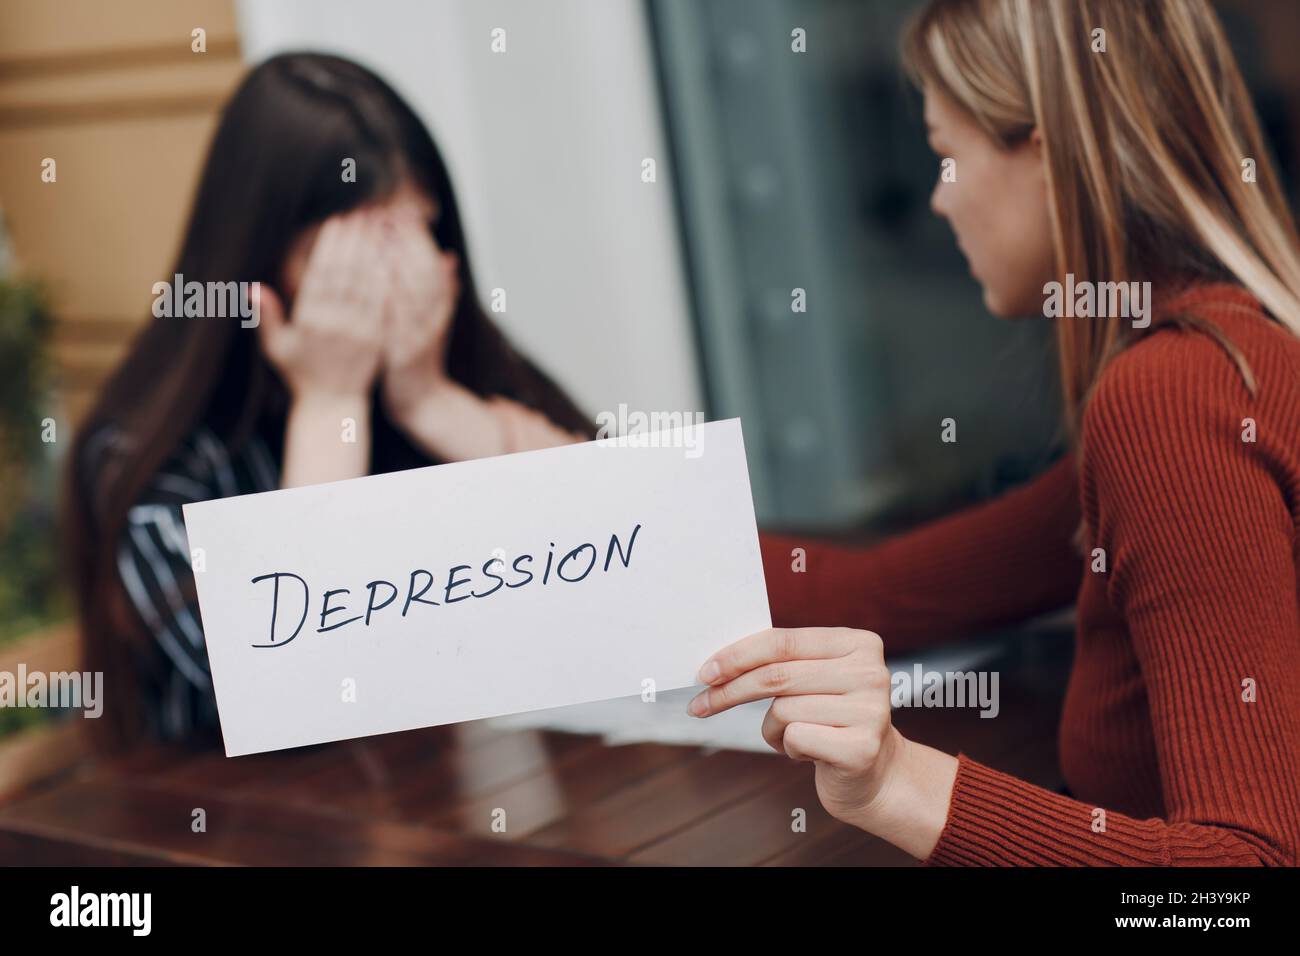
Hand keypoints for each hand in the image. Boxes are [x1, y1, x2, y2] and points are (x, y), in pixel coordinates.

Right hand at [256, 211, 387, 400]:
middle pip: (348, 273)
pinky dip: (389, 279)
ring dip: (374, 252)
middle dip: (355, 240)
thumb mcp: (276, 348)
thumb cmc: (300, 374)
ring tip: (378, 226)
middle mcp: (336, 324)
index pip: (321, 274)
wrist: (333, 405)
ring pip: (369, 284)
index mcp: (310, 322)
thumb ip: (265, 317)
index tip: (336, 221)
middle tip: (361, 212)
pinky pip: (385, 304)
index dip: (330, 246)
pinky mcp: (379, 339)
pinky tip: (392, 257)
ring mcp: (360, 332)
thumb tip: (251, 288)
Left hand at [379, 211, 460, 418]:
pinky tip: (372, 277)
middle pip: (422, 269)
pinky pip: (397, 320)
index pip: (430, 261)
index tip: (400, 209)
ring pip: (413, 290)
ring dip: (395, 260)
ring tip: (376, 233)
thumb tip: (451, 256)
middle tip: (385, 210)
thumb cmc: (418, 355)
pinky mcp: (406, 351)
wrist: (420, 399)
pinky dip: (388, 296)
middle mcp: (433, 317)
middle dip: (404, 239)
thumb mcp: (434, 320)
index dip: (417, 235)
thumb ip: (442, 289)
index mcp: (439, 305)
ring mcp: (421, 334)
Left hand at [689, 627, 905, 825]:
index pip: (783, 642)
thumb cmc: (830, 719)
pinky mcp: (861, 748)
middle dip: (730, 691)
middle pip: (777, 675)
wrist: (874, 773)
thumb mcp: (814, 680)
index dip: (738, 656)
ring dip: (772, 728)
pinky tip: (810, 752)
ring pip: (782, 709)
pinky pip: (795, 738)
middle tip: (700, 705)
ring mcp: (870, 710)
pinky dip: (788, 747)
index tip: (705, 672)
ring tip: (794, 736)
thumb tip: (716, 664)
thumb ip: (781, 662)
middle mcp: (870, 672)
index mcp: (858, 643)